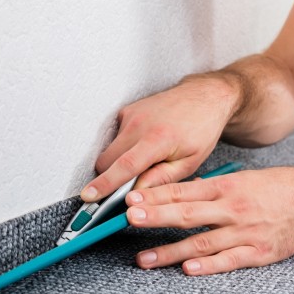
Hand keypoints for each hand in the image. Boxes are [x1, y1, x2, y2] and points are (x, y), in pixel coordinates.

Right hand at [80, 78, 237, 201]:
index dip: (105, 184)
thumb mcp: (190, 162)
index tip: (88, 196)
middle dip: (112, 177)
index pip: (125, 166)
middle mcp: (140, 124)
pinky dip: (126, 147)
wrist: (205, 97)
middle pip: (107, 161)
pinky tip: (146, 143)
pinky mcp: (127, 111)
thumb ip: (161, 180)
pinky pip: (116, 137)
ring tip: (149, 159)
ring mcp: (131, 115)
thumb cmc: (201, 129)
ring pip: (110, 151)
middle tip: (133, 183)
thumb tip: (136, 194)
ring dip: (121, 162)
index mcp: (158, 139)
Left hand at [125, 167, 293, 274]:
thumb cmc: (280, 187)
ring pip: (202, 243)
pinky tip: (188, 271)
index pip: (184, 192)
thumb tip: (182, 191)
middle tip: (128, 221)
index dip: (156, 197)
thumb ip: (213, 188)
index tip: (131, 201)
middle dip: (155, 217)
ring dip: (170, 252)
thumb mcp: (245, 179)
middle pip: (187, 214)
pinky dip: (208, 267)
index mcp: (229, 186)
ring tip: (144, 259)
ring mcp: (246, 232)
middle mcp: (234, 208)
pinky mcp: (259, 252)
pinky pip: (229, 261)